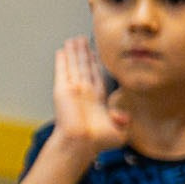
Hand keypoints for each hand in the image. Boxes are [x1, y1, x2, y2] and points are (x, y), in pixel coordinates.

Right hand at [51, 38, 128, 155]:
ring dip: (73, 52)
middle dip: (83, 53)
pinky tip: (61, 52)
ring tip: (72, 40)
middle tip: (82, 40)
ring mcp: (72, 90)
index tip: (95, 53)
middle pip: (84, 67)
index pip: (97, 76)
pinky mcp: (62, 90)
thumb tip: (123, 116)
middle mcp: (84, 92)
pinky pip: (62, 71)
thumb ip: (123, 121)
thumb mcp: (119, 132)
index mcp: (97, 99)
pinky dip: (61, 61)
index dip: (96, 63)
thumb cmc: (98, 141)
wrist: (81, 143)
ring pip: (74, 65)